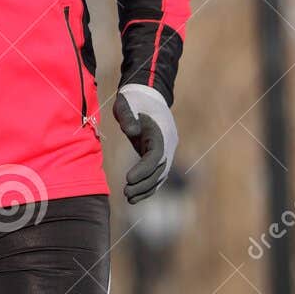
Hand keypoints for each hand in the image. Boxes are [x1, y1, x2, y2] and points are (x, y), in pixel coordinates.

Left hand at [114, 84, 177, 202]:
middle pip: (160, 169)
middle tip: (126, 193)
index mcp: (161, 132)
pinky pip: (157, 173)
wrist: (146, 95)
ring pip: (160, 174)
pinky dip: (148, 185)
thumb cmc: (133, 99)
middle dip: (144, 183)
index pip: (156, 156)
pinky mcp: (159, 153)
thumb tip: (131, 132)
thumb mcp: (126, 104)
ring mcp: (166, 149)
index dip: (143, 169)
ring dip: (146, 188)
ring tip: (129, 198)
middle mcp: (168, 143)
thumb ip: (127, 117)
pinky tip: (135, 196)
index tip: (128, 179)